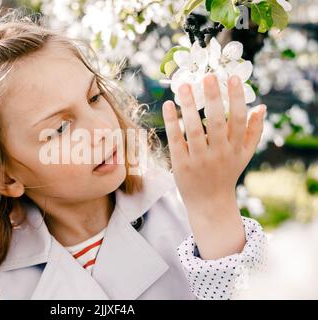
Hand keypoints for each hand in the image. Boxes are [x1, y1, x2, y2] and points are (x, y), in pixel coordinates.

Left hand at [162, 73, 265, 258]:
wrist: (210, 203)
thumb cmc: (227, 173)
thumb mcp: (244, 155)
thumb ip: (254, 131)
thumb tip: (261, 106)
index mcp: (235, 148)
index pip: (238, 119)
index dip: (236, 98)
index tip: (232, 78)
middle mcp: (219, 153)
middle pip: (217, 122)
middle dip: (214, 98)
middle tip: (208, 76)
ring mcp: (199, 159)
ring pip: (195, 129)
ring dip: (189, 106)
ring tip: (183, 86)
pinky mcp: (181, 164)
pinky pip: (176, 140)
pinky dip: (172, 122)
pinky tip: (168, 105)